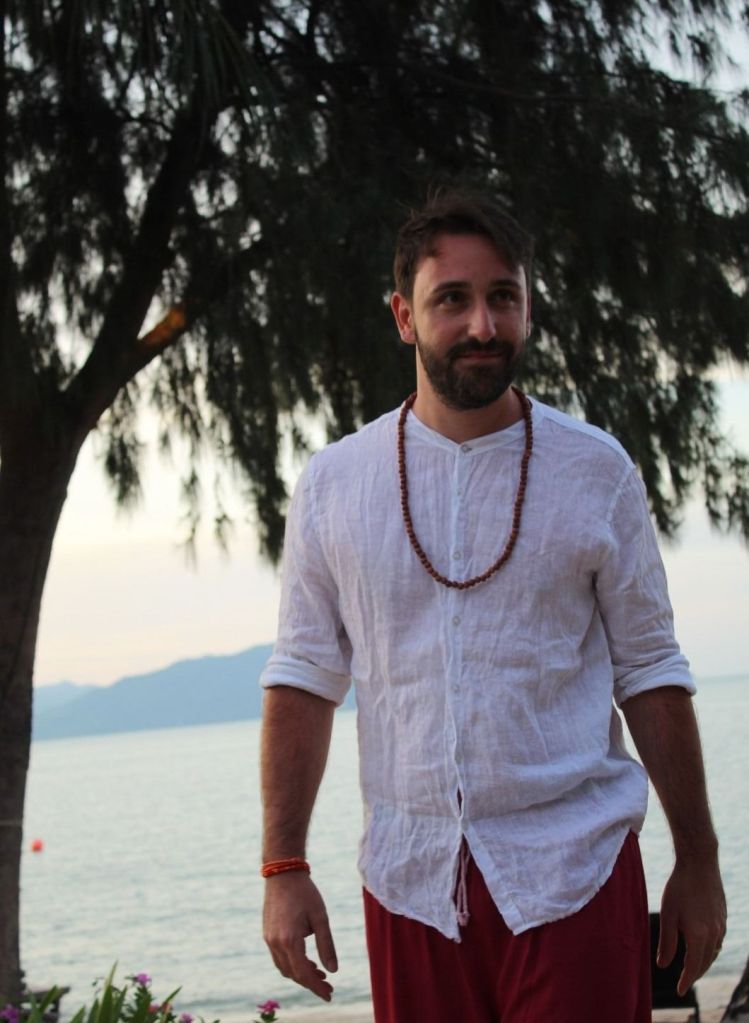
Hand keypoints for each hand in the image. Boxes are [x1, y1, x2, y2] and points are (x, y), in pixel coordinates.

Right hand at [263, 871, 337, 1000]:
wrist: (283, 873)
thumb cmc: (305, 893)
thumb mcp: (320, 917)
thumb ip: (326, 945)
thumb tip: (333, 970)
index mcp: (289, 940)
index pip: (303, 973)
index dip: (316, 987)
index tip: (329, 994)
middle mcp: (275, 943)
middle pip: (293, 974)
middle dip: (310, 983)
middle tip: (328, 987)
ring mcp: (269, 939)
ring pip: (284, 968)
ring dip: (301, 974)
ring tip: (319, 974)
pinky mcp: (267, 934)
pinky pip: (279, 958)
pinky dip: (293, 964)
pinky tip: (306, 961)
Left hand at [658, 858, 726, 995]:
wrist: (700, 863)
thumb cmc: (679, 887)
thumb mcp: (668, 914)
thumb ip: (666, 942)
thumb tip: (662, 965)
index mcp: (699, 935)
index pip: (694, 966)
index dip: (686, 980)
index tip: (680, 991)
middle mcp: (714, 933)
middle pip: (706, 962)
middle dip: (695, 974)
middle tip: (684, 982)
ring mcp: (721, 924)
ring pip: (714, 952)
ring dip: (703, 962)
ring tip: (692, 967)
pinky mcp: (723, 916)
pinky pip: (718, 940)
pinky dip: (710, 949)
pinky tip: (703, 947)